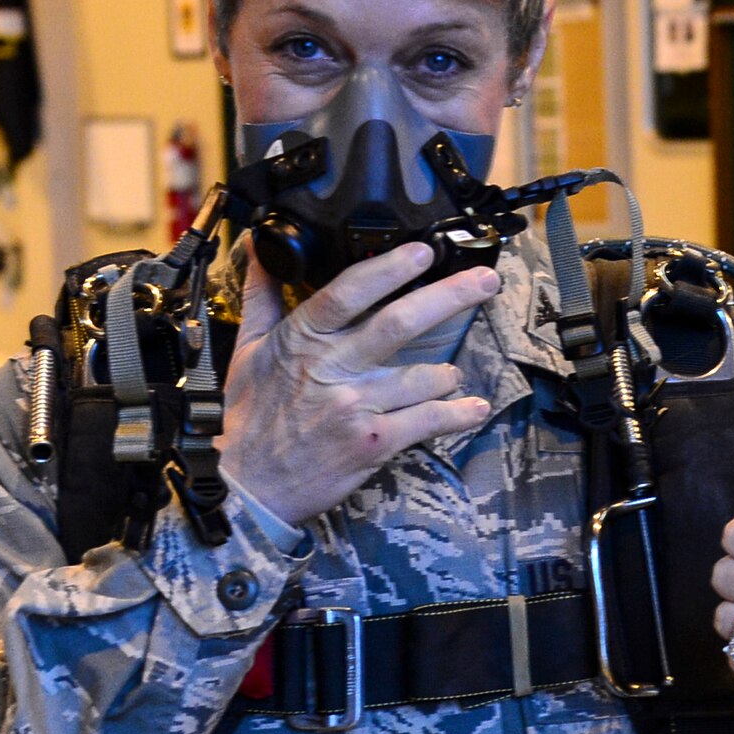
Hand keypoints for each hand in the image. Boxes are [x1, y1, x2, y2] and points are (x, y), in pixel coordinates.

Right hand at [218, 240, 495, 527]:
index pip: (349, 291)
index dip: (390, 268)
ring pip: (423, 376)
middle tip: (487, 280)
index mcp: (302, 339)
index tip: (424, 251)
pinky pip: (429, 420)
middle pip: (399, 323)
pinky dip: (458, 413)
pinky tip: (475, 408)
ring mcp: (356, 407)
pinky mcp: (374, 443)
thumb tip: (259, 247)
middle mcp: (332, 368)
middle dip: (450, 297)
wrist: (250, 486)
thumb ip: (261, 295)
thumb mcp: (246, 349)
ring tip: (449, 375)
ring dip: (446, 373)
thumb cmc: (251, 416)